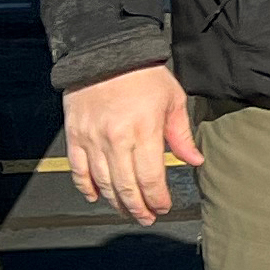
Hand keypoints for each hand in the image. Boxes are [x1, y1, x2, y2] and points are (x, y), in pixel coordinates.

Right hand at [62, 64, 196, 226]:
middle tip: (146, 217)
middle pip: (126, 187)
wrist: (106, 52)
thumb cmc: (143, 74)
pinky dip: (86, 187)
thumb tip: (194, 161)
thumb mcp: (172, 99)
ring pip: (103, 184)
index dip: (157, 198)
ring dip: (116, 202)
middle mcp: (116, 139)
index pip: (151, 178)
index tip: (163, 206)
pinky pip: (78, 171)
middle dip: (138, 208)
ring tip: (127, 211)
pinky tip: (96, 196)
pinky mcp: (75, 136)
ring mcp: (92, 139)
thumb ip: (181, 135)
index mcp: (144, 131)